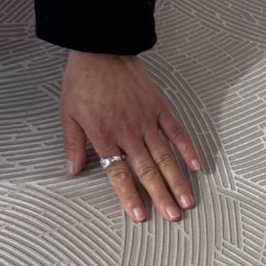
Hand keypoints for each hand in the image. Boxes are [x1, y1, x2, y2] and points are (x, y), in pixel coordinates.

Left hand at [59, 50, 201, 222]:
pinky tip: (196, 165)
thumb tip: (73, 170)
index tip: (140, 215)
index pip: (119, 174)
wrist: (102, 49)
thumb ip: (73, 144)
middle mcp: (129, 133)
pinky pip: (176, 132)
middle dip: (161, 196)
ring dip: (177, 181)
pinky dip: (187, 149)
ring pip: (165, 156)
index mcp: (105, 136)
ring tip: (187, 201)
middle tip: (173, 217)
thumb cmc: (83, 80)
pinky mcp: (159, 108)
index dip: (130, 196)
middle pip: (148, 171)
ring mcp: (147, 121)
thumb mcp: (68, 113)